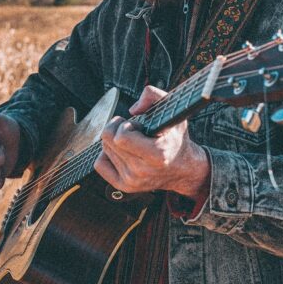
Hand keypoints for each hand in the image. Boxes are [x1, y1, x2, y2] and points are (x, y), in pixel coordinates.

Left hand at [93, 85, 209, 196]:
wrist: (182, 169)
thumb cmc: (176, 139)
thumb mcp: (173, 112)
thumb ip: (154, 96)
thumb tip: (132, 109)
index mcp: (157, 155)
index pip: (121, 137)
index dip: (125, 125)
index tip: (137, 125)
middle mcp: (142, 171)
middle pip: (108, 141)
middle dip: (117, 128)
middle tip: (133, 130)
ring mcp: (132, 181)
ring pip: (104, 149)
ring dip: (115, 140)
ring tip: (133, 142)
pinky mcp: (124, 186)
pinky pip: (100, 164)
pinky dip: (107, 153)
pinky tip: (123, 151)